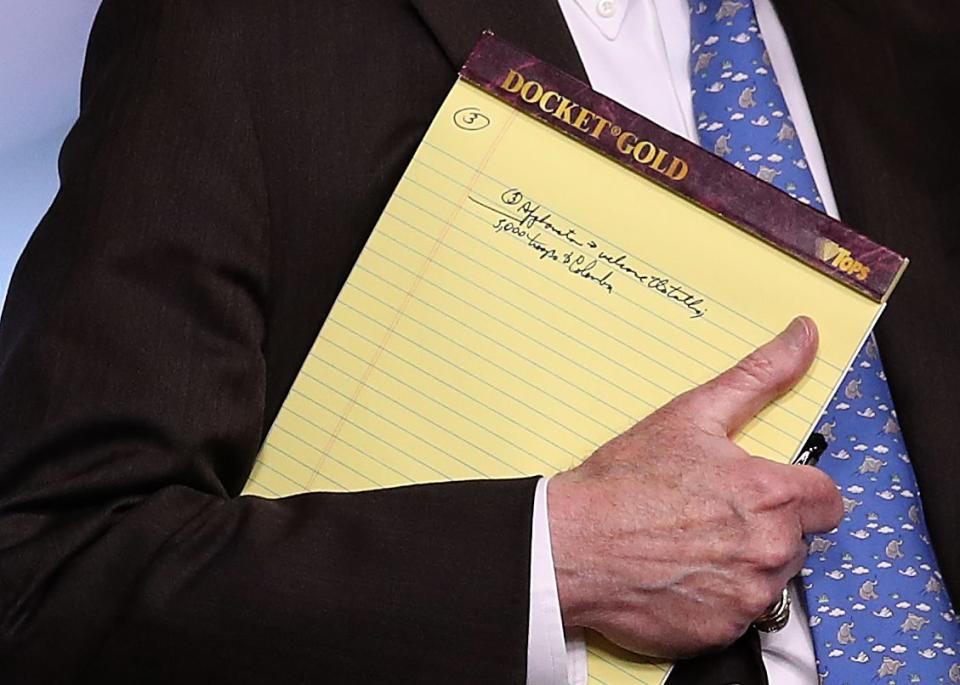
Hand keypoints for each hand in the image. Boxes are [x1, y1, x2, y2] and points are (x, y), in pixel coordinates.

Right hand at [547, 316, 842, 657]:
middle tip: (707, 515)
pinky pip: (736, 615)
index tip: (759, 492)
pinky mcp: (721, 632)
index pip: (828, 501)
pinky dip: (714, 599)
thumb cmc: (623, 481)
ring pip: (767, 579)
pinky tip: (676, 575)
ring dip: (740, 565)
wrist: (569, 545)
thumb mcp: (691, 414)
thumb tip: (804, 336)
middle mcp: (770, 552)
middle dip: (762, 528)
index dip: (794, 492)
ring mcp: (746, 598)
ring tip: (687, 546)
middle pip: (795, 540)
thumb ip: (759, 376)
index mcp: (771, 495)